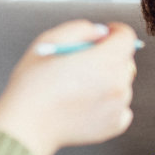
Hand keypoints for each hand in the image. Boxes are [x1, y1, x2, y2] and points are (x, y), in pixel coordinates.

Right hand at [0, 20, 139, 154]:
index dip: (115, 32)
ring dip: (108, 81)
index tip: (105, 35)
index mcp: (104, 60)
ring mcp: (118, 106)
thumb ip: (80, 29)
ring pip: (122, 84)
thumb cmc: (33, 85)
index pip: (126, 37)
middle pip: (125, 60)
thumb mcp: (48, 41)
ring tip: (79, 88)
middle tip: (84, 63)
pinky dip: (108, 104)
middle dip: (109, 57)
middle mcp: (117, 83)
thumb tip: (99, 32)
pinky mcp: (114, 125)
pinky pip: (121, 107)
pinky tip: (86, 104)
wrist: (27, 125)